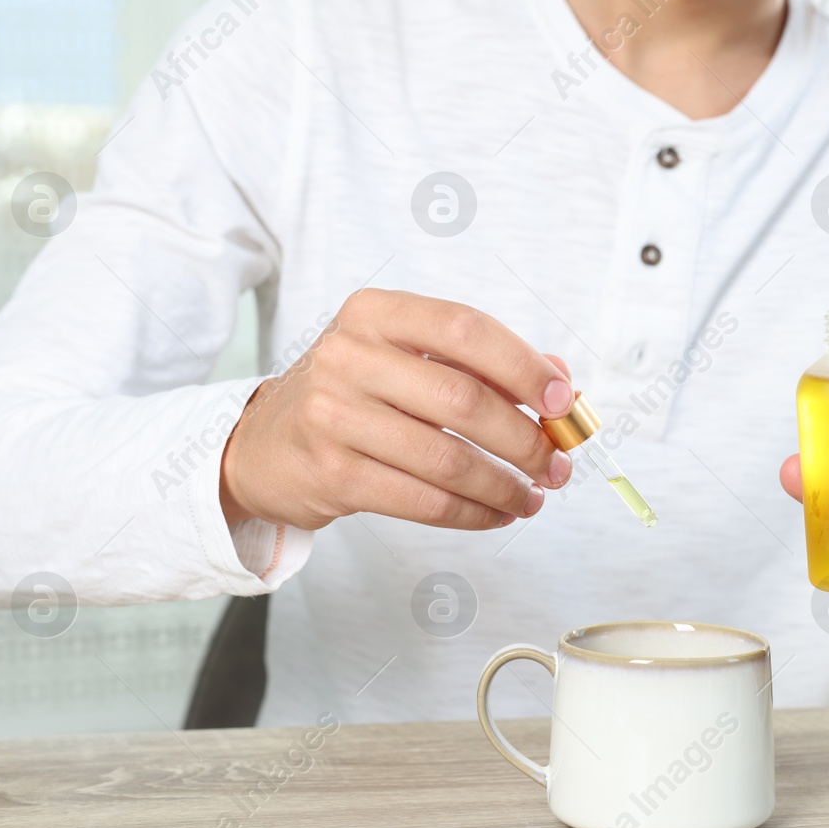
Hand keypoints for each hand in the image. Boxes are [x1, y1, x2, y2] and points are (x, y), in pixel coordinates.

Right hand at [220, 289, 574, 531]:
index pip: (465, 329)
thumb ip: (482, 363)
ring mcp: (334, 416)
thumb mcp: (407, 360)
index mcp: (375, 314)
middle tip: (558, 464)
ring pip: (448, 459)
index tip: (562, 400)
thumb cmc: (355, 396)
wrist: (266, 444)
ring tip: (533, 496)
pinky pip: (424, 500)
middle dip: (526, 439)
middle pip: (464, 400)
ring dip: (505, 485)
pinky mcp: (332, 474)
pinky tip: (496, 513)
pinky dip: (473, 512)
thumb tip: (560, 382)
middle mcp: (349, 356)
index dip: (523, 365)